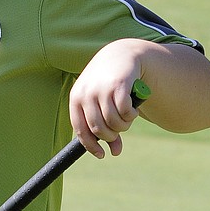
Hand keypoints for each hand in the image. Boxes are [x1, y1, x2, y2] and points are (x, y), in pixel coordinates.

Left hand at [69, 41, 144, 158]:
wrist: (121, 55)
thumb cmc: (107, 83)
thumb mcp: (100, 102)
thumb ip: (105, 126)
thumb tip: (114, 153)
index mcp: (76, 98)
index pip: (80, 129)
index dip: (91, 145)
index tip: (101, 155)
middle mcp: (86, 93)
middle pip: (99, 128)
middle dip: (112, 136)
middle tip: (120, 131)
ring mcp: (102, 88)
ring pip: (114, 122)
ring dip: (124, 126)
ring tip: (127, 118)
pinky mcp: (119, 85)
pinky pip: (126, 111)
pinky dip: (131, 115)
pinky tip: (133, 110)